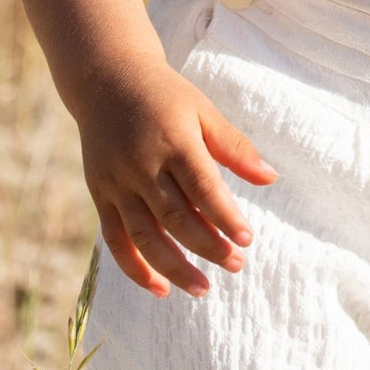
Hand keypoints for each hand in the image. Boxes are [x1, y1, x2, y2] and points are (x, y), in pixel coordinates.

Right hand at [75, 63, 277, 297]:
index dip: (225, 216)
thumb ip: (234, 147)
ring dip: (173, 267)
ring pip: (145, 235)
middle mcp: (142, 165)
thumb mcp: (203, 110)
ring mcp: (117, 181)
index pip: (203, 187)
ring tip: (203, 289)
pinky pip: (115, 238)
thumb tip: (271, 178)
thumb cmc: (165, 96)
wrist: (107, 80)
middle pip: (176, 216)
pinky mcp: (99, 193)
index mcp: (173, 140)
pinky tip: (160, 288)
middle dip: (207, 246)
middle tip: (236, 266)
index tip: (247, 240)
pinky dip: (134, 267)